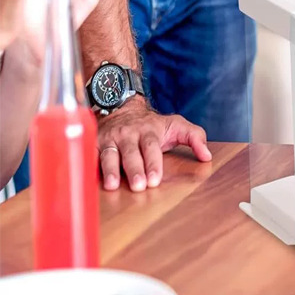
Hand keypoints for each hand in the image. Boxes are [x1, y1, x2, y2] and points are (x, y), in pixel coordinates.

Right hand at [97, 98, 211, 191]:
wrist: (122, 108)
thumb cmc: (152, 124)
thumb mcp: (176, 125)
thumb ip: (194, 137)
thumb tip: (207, 156)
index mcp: (149, 131)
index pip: (151, 147)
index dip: (153, 163)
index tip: (155, 179)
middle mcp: (128, 134)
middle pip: (131, 152)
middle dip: (134, 169)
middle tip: (139, 186)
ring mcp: (110, 139)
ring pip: (109, 154)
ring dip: (110, 170)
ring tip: (112, 186)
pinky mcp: (94, 144)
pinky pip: (89, 155)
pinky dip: (88, 166)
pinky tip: (87, 179)